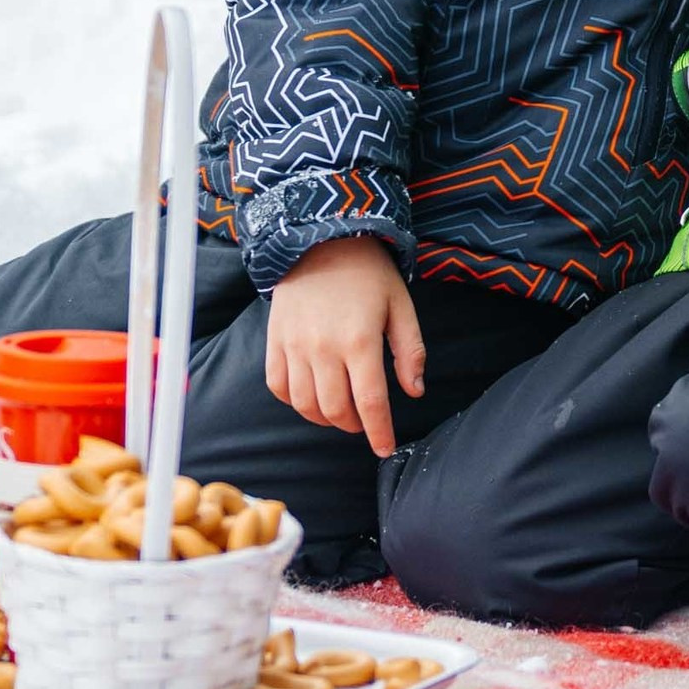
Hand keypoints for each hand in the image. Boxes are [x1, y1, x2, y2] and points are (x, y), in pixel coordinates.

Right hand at [264, 236, 424, 456]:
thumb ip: (409, 350)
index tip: (385, 449)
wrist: (320, 239)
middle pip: (336, 410)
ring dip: (326, 418)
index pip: (370, 402)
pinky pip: (279, 387)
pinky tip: (312, 396)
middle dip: (355, 426)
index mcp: (360, 341)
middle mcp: (322, 349)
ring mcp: (294, 347)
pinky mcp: (274, 342)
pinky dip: (295, 401)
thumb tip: (414, 392)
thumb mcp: (400, 305)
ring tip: (342, 412)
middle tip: (367, 421)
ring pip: (305, 405)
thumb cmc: (368, 273)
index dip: (379, 431)